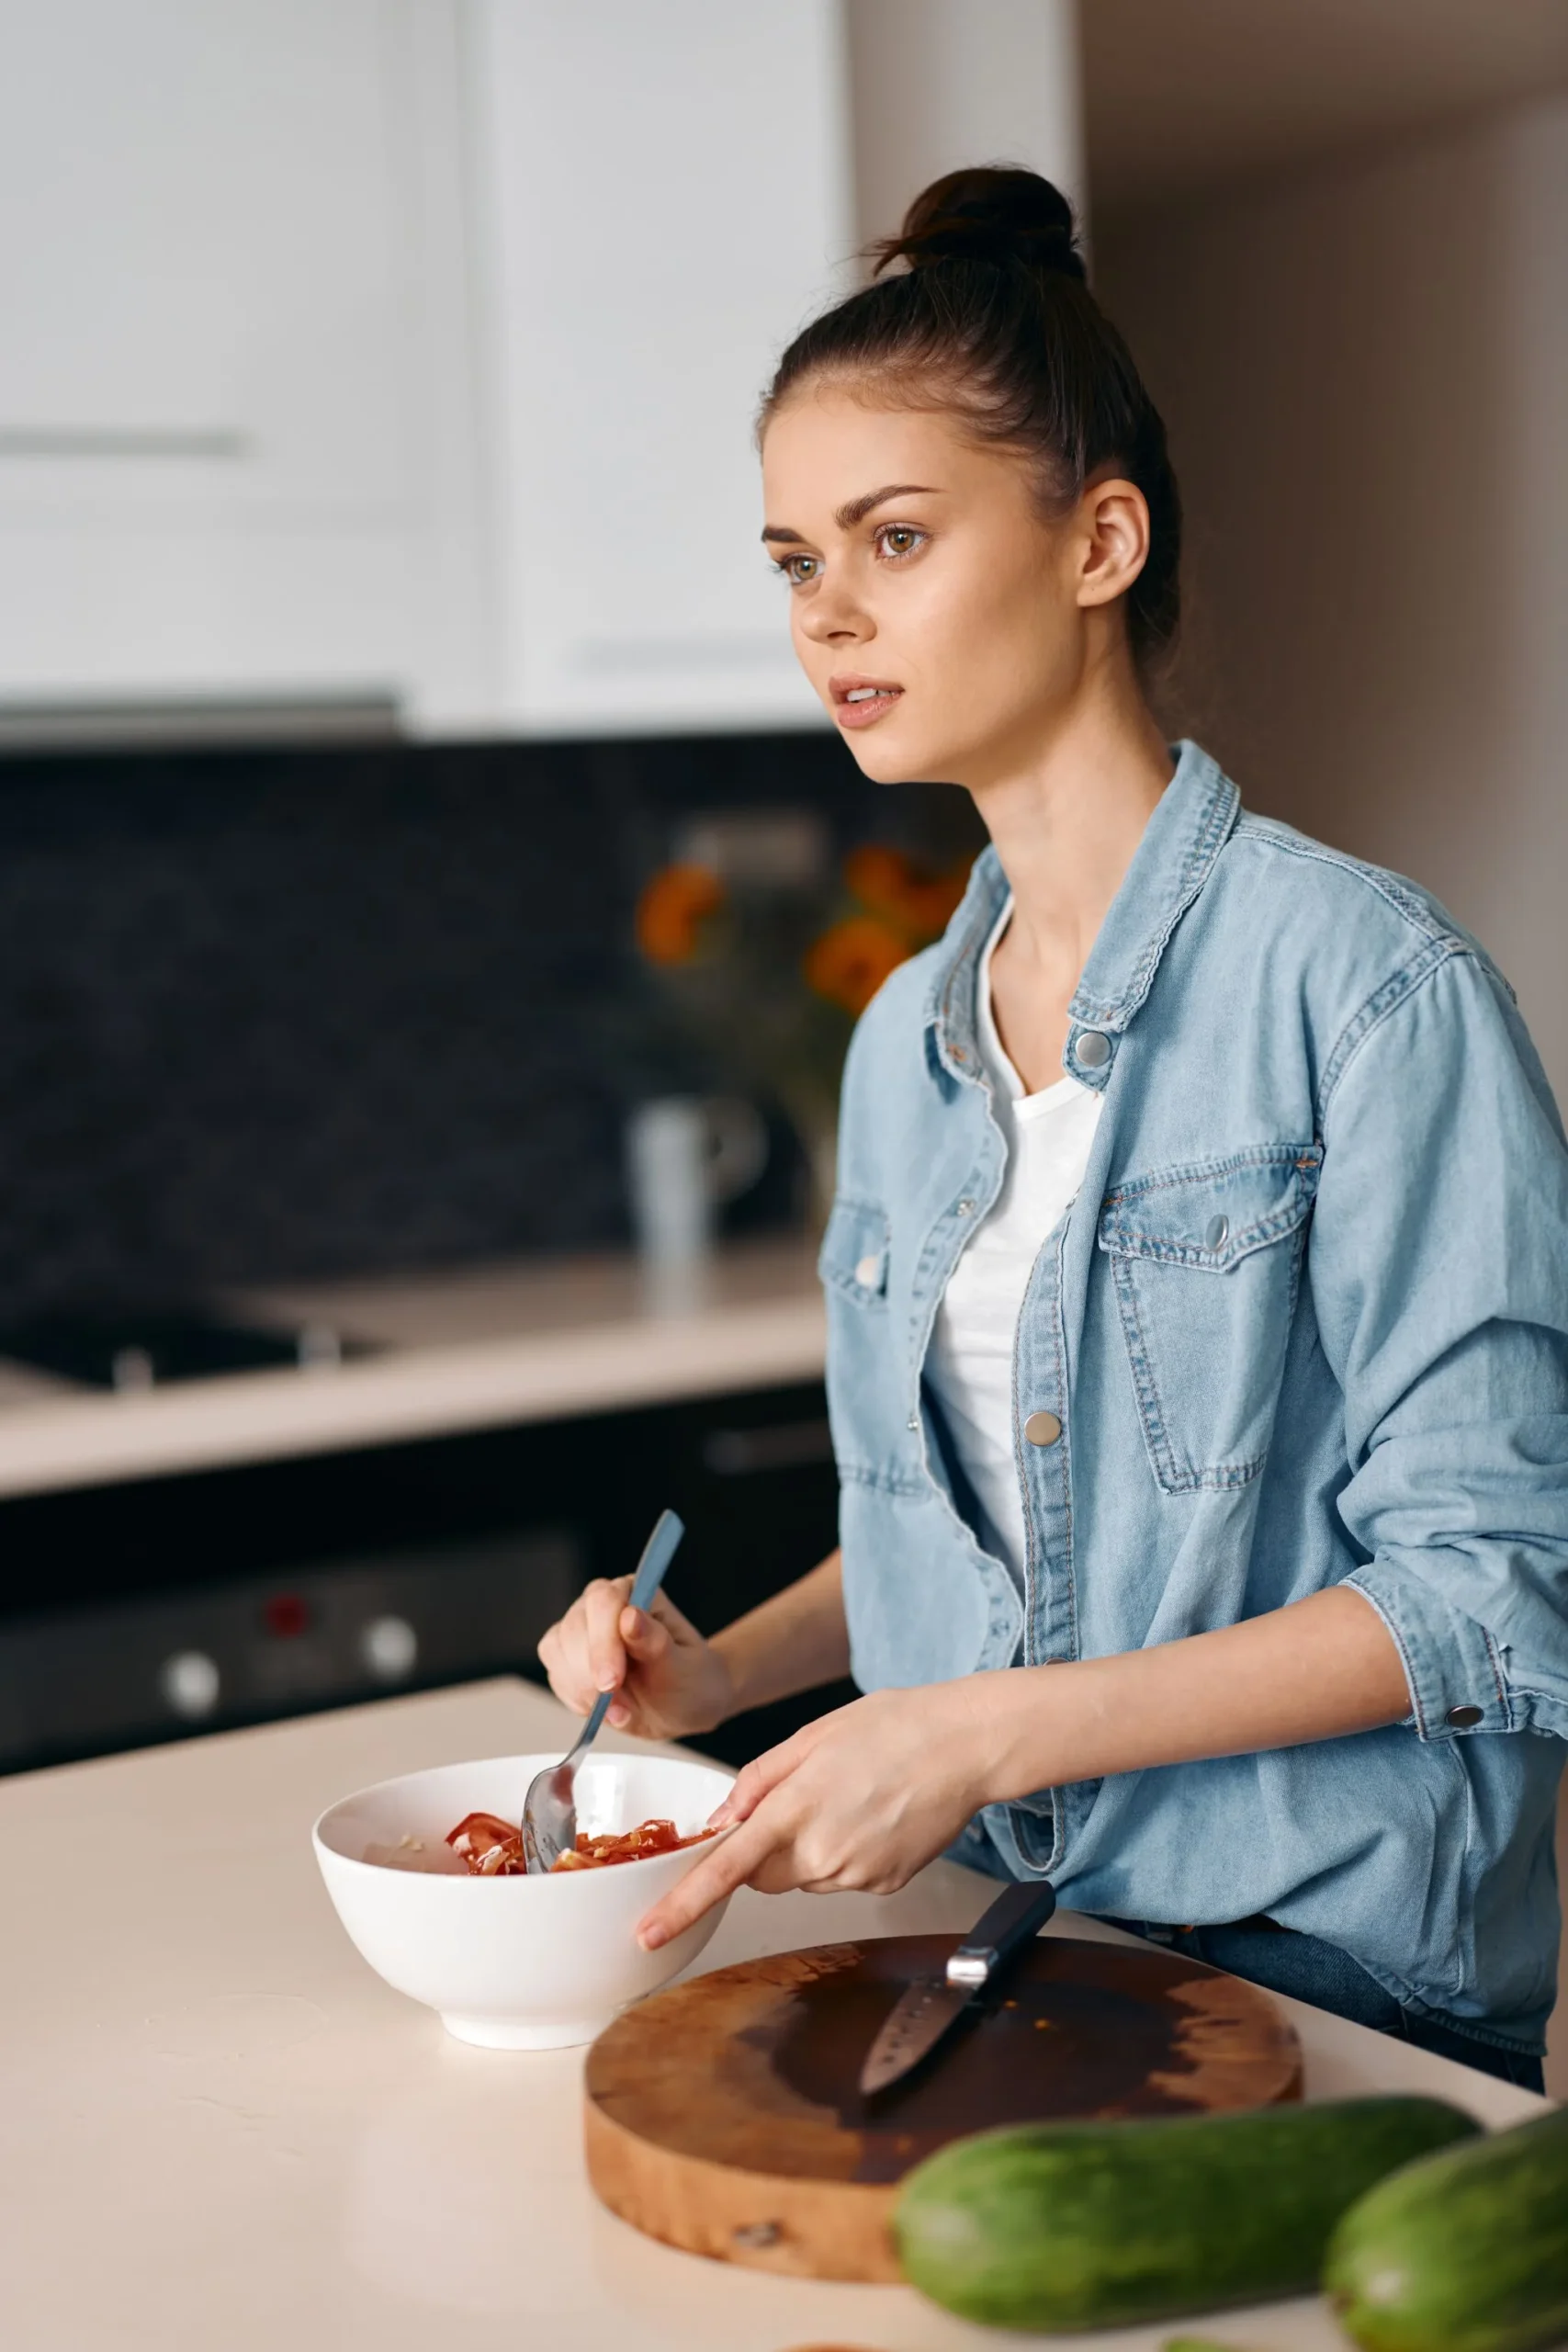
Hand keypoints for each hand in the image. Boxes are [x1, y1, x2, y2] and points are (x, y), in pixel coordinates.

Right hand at [536, 1576, 734, 1740]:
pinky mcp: (567, 1657)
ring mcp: (581, 1629)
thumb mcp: (683, 1668)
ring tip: (620, 1711)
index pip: (604, 1601)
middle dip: (590, 1672)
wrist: (681, 1707)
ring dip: (583, 1689)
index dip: (603, 1642)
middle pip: (574, 1627)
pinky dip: (577, 1698)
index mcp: (636, 1592)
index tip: (612, 1682)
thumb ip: (656, 1643)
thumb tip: (630, 1616)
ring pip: (557, 1650)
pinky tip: (605, 1709)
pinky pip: (556, 1675)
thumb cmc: (689, 1681)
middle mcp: (603, 1604)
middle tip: (616, 1707)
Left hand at [636, 1681, 990, 1948]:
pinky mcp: (883, 1886)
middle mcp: (823, 1853)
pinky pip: (841, 1878)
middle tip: (801, 1799)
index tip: (650, 1932)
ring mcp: (856, 1875)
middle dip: (763, 1849)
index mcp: (795, 1809)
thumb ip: (757, 1781)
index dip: (682, 1905)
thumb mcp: (811, 1736)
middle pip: (762, 1876)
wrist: (965, 1746)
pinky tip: (874, 1816)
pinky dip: (845, 1853)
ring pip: (803, 1877)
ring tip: (850, 1798)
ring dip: (807, 1849)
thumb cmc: (893, 1728)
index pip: (725, 1869)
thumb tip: (720, 1821)